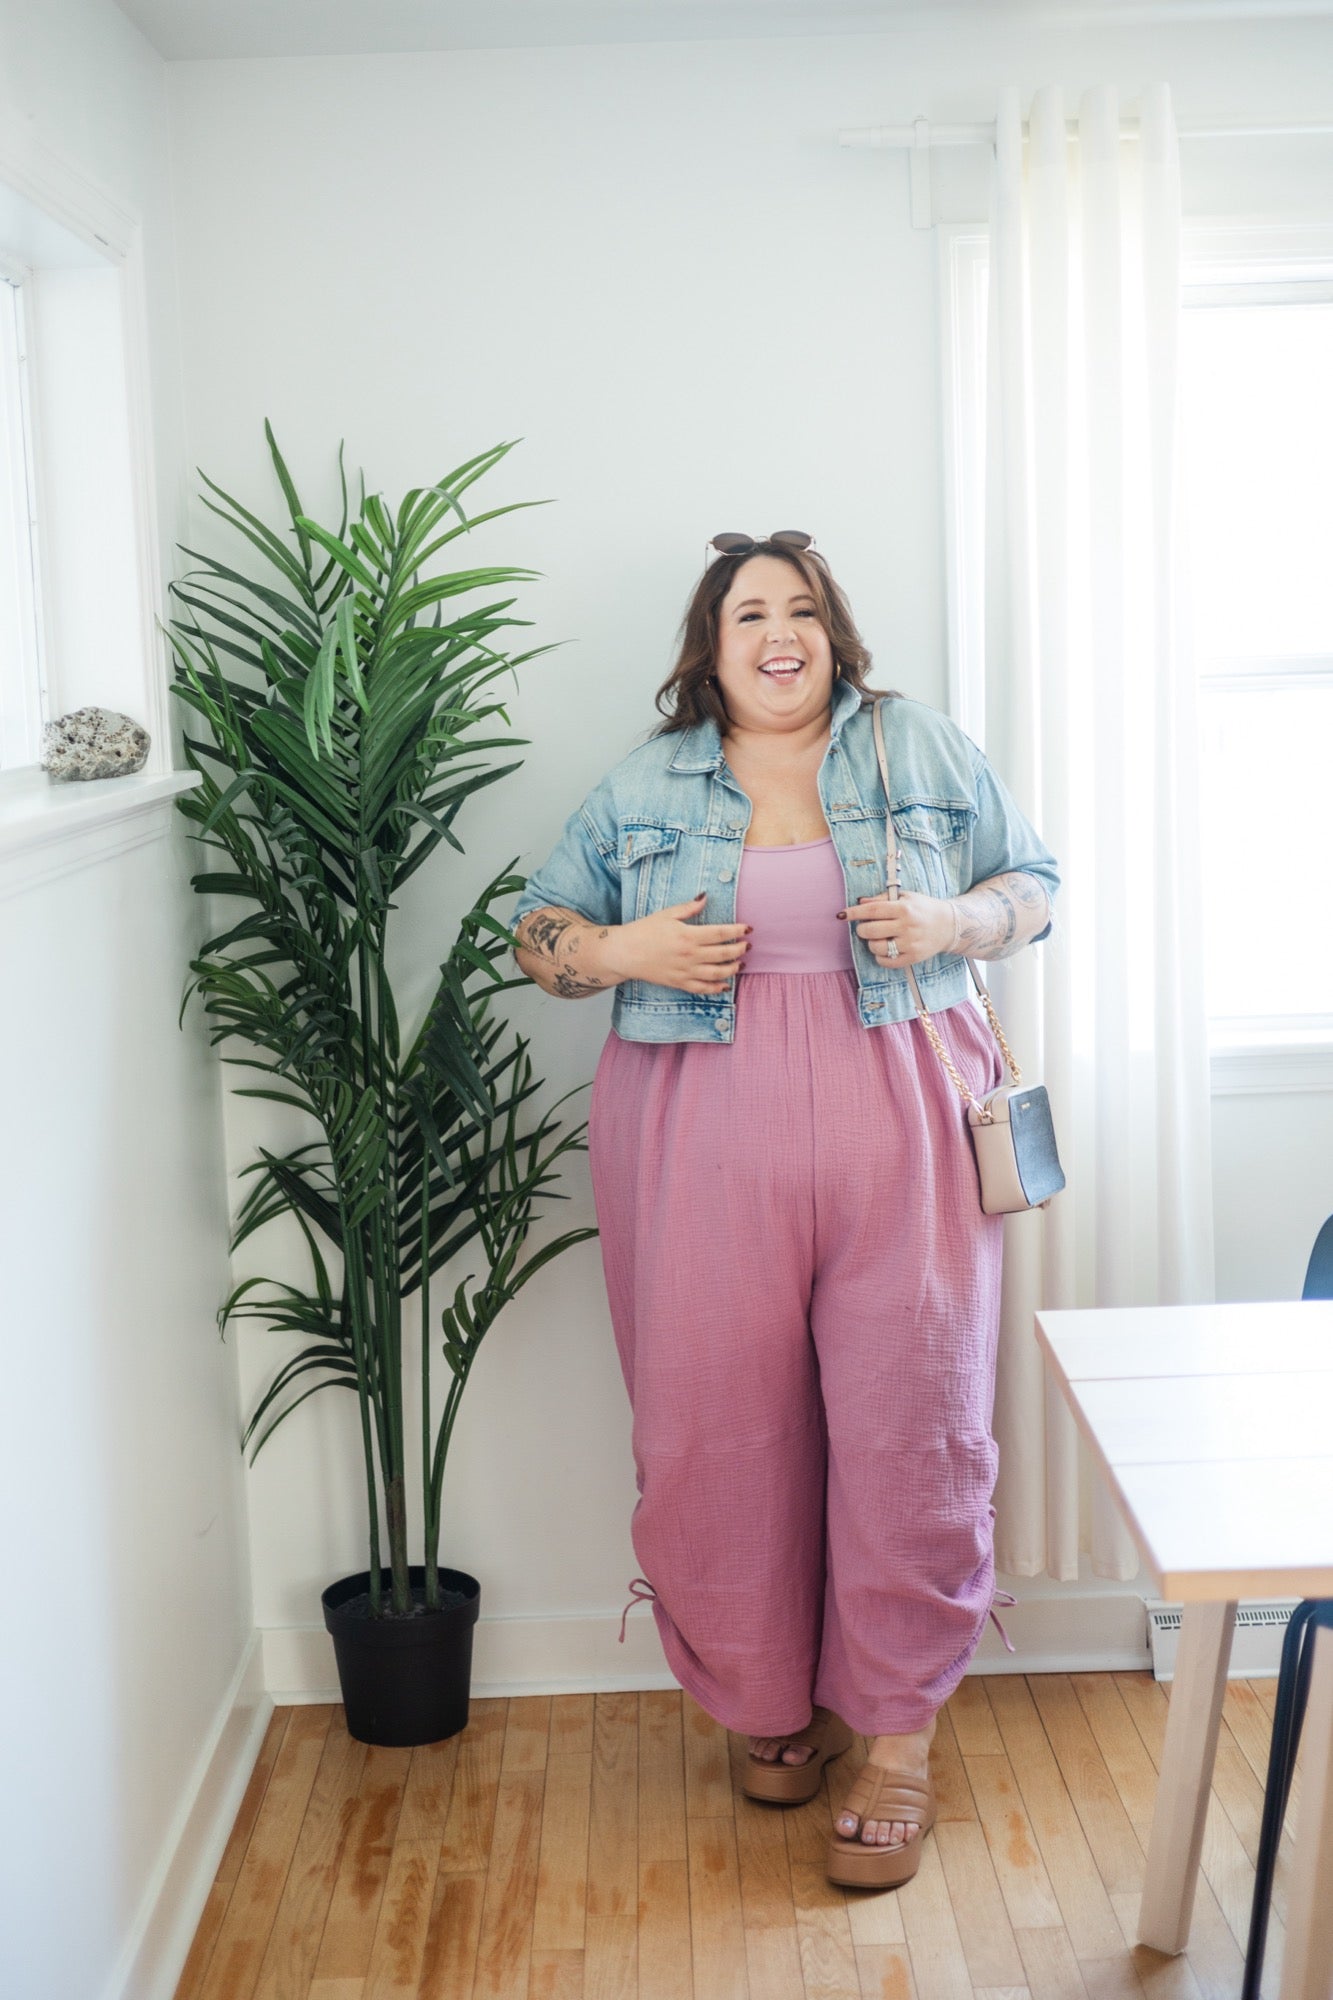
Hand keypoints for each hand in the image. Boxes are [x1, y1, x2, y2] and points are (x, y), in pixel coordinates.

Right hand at [613, 893, 751, 994]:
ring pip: (717, 973)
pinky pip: (702, 988)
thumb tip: (706, 897)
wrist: (624, 952)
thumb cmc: (644, 930)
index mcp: (687, 935)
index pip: (720, 933)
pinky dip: (716, 988)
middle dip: (739, 950)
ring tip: (740, 963)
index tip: (748, 929)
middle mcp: (689, 955)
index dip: (737, 931)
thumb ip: (689, 908)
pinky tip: (725, 984)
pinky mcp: (679, 983)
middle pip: (723, 954)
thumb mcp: (667, 914)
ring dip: (733, 968)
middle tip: (747, 946)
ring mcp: (685, 971)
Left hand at [837, 891, 955, 968]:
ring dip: (871, 943)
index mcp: (904, 908)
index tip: (842, 915)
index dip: (854, 913)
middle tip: (866, 927)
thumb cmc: (923, 909)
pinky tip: (885, 949)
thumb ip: (882, 899)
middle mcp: (907, 926)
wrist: (949, 925)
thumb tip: (860, 902)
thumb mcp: (905, 897)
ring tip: (878, 938)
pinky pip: (886, 961)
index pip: (872, 910)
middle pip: (870, 930)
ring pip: (876, 947)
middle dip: (862, 929)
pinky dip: (880, 957)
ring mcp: (910, 944)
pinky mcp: (913, 958)